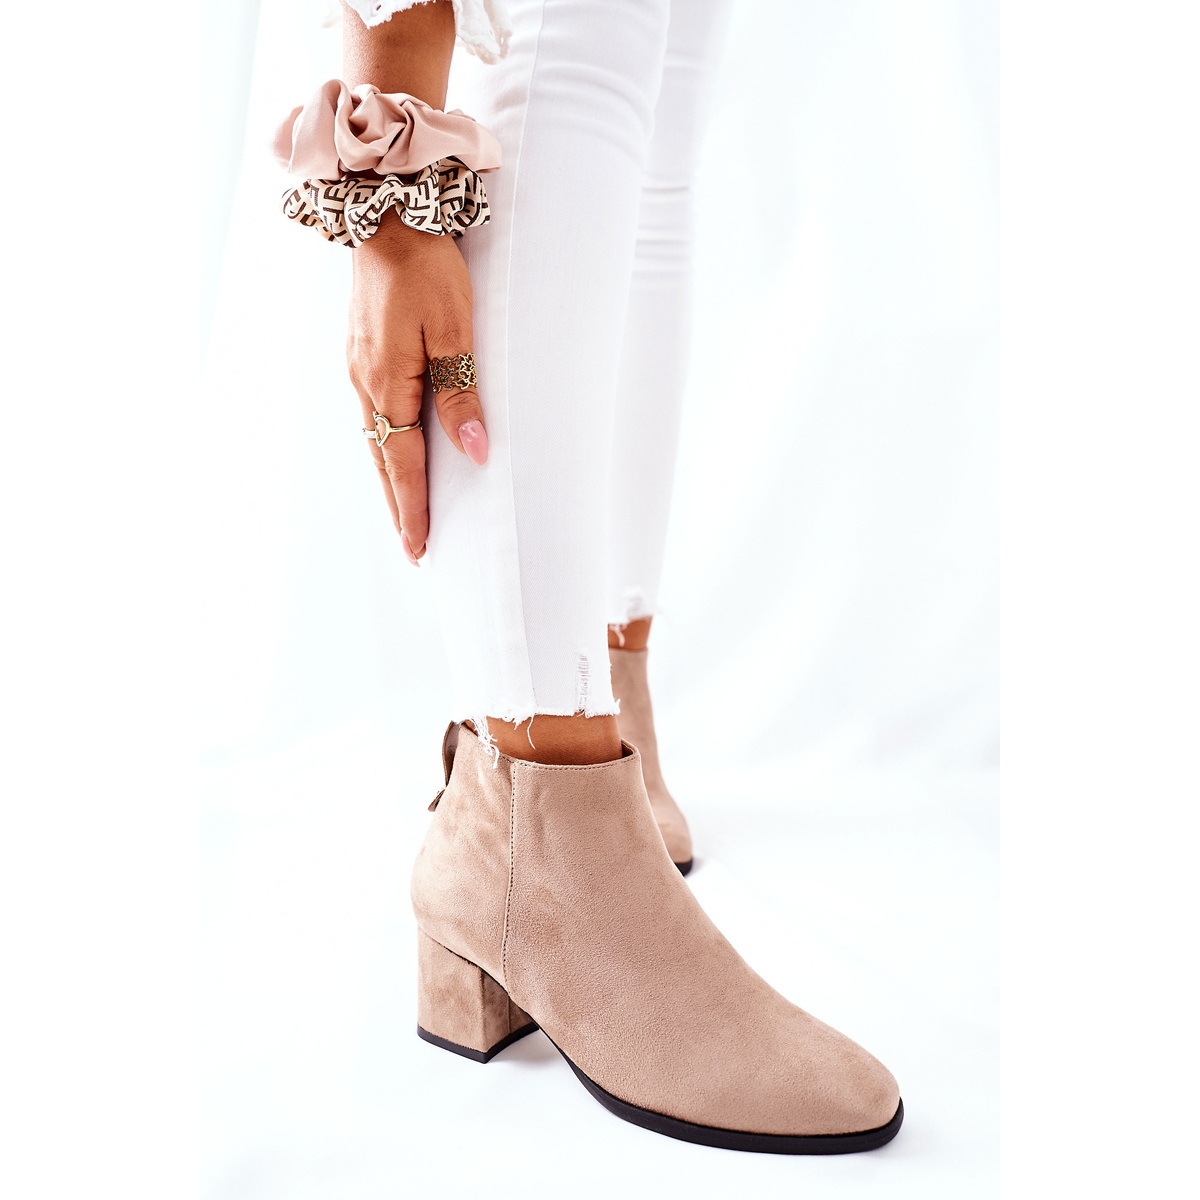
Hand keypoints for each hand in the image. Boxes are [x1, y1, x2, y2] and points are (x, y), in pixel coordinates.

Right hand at [347, 214, 487, 563]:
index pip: (402, 462)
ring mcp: (358, 369)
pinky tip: (395, 456)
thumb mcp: (454, 329)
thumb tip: (473, 450)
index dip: (414, 508)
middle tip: (415, 550)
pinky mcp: (362, 356)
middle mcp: (364, 383)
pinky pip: (373, 418)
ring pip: (375, 442)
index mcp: (386, 381)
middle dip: (399, 508)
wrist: (386, 217)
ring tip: (407, 516)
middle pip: (383, 461)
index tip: (421, 546)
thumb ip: (460, 393)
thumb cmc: (425, 268)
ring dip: (390, 483)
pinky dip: (384, 449)